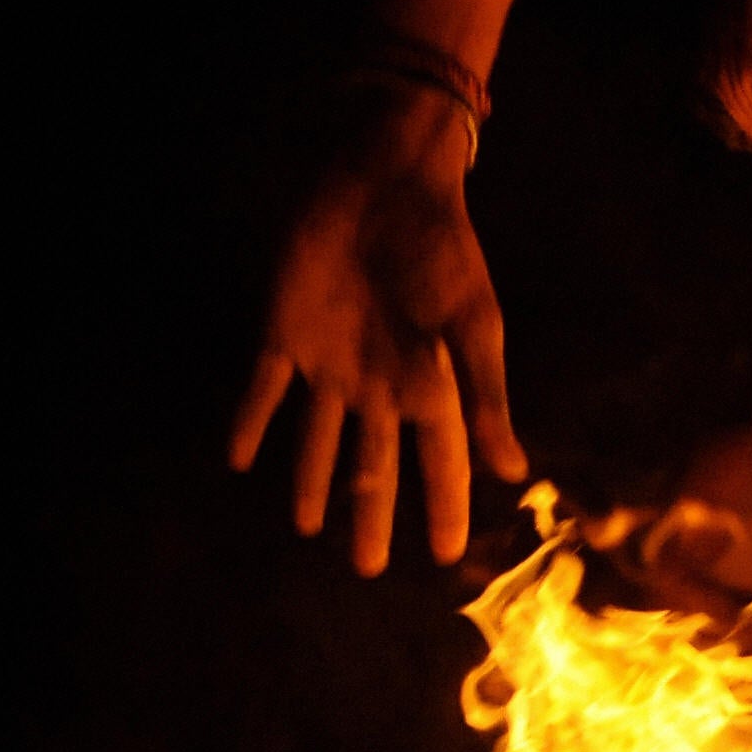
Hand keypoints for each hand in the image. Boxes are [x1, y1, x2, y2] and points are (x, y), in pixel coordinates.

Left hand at [230, 81, 525, 572]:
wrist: (385, 182)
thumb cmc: (441, 250)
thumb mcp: (473, 327)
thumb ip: (486, 398)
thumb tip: (513, 471)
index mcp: (432, 384)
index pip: (439, 463)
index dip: (439, 508)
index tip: (441, 556)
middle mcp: (381, 383)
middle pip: (374, 463)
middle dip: (370, 515)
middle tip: (366, 568)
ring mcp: (330, 362)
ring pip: (318, 438)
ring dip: (311, 481)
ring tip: (307, 528)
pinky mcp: (283, 332)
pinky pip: (263, 388)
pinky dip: (251, 420)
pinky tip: (238, 457)